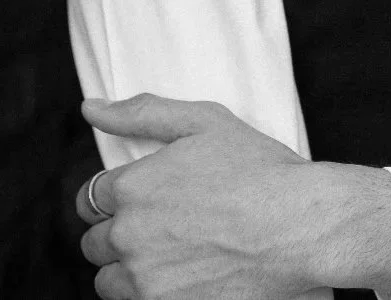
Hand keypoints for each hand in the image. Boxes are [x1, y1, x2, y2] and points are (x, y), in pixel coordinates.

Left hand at [75, 92, 323, 298]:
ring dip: (128, 268)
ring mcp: (144, 279)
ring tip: (172, 252)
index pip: (91, 197)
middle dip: (120, 233)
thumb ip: (143, 113)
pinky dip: (151, 292)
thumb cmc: (258, 170)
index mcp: (133, 186)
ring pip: (108, 281)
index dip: (116, 196)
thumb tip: (91, 108)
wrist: (298, 227)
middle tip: (163, 224)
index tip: (142, 198)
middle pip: (94, 242)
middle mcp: (128, 236)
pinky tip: (184, 273)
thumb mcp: (205, 121)